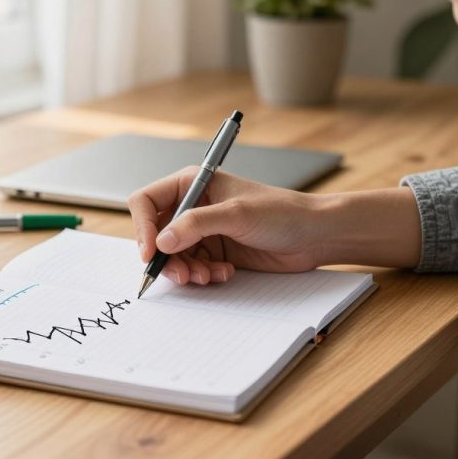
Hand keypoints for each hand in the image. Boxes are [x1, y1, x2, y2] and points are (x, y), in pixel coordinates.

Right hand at [128, 168, 423, 285]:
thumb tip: (162, 241)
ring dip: (186, 270)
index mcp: (192, 183)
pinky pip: (192, 267)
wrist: (314, 236)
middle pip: (156, 234)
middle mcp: (193, 206)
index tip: (151, 253)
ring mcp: (202, 231)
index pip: (147, 202)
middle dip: (166, 258)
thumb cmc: (282, 212)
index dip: (143, 228)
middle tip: (183, 274)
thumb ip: (195, 225)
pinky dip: (202, 275)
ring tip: (208, 276)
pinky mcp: (214, 251)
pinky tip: (223, 273)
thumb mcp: (236, 214)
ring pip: (173, 256)